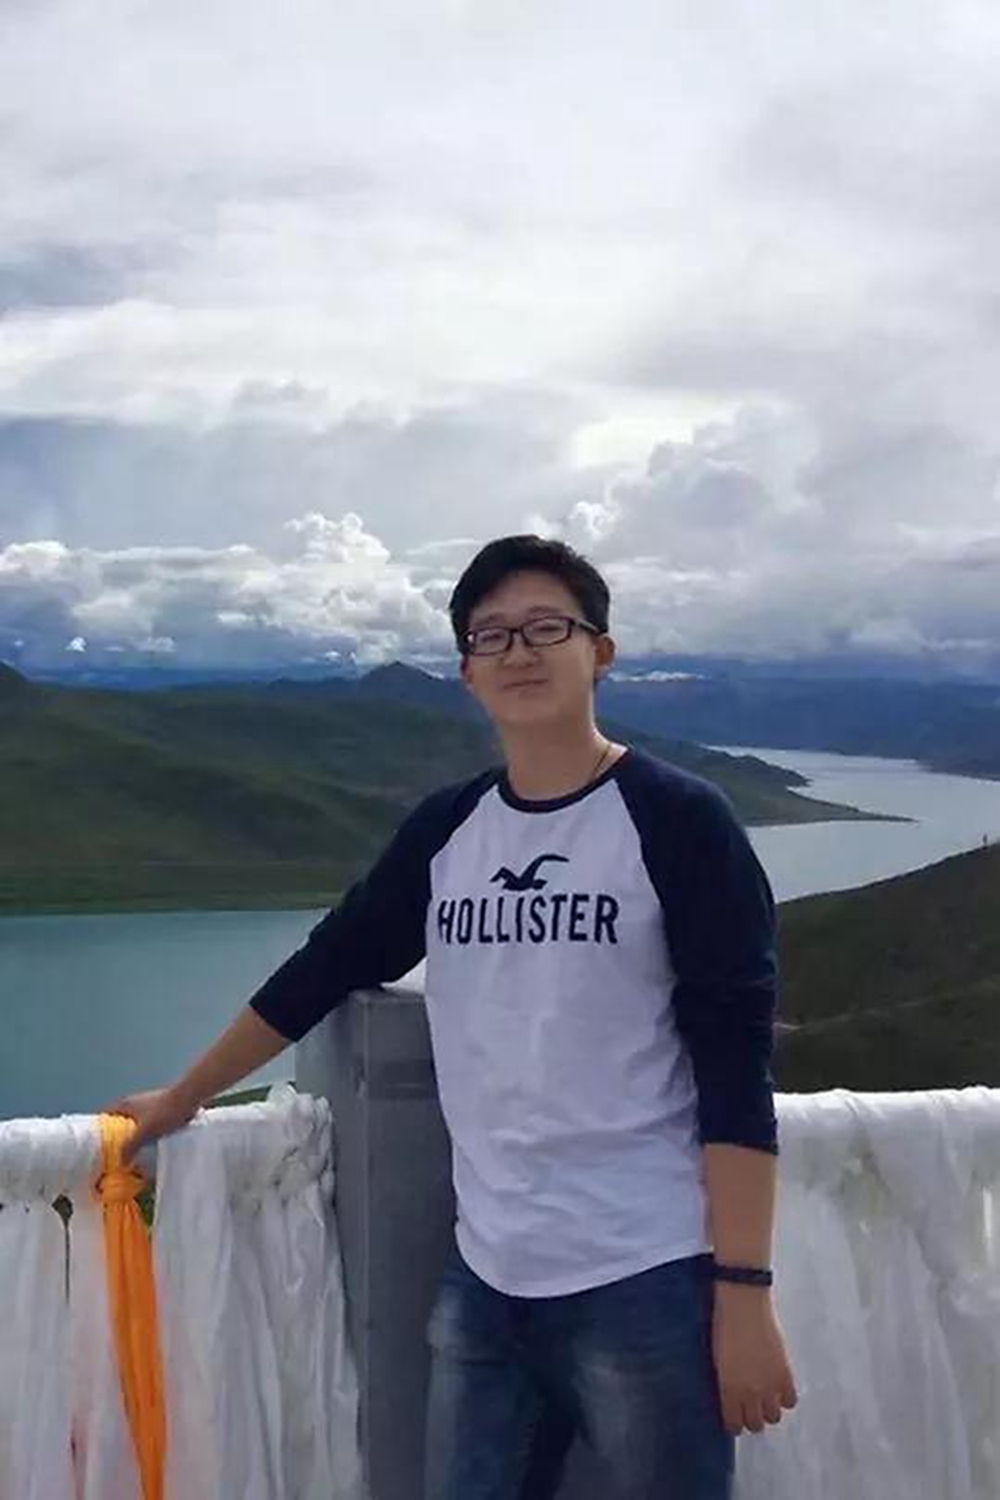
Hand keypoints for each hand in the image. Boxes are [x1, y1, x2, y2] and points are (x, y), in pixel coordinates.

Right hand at [100, 1087, 198, 1165]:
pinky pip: (149, 1123)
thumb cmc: (165, 1112)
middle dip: (117, 1134)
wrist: (189, 1098)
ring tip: (133, 1151)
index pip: (106, 1114)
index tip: (97, 1142)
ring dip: (134, 1134)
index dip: (100, 1127)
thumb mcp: (143, 1133)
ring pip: (136, 1121)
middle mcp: (136, 1102)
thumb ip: (129, 1147)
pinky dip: (147, 1133)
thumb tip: (121, 1161)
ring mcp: (149, 1104)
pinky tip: (152, 1144)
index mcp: (126, 1104)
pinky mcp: (162, 1109)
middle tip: (115, 1151)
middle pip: (120, 1119)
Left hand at [710, 1287, 797, 1436]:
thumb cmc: (723, 1324)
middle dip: (751, 1418)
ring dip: (769, 1409)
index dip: (734, 1424)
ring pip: (773, 1417)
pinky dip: (785, 1397)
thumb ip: (725, 1384)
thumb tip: (730, 1398)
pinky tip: (778, 1387)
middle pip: (755, 1424)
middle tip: (750, 1406)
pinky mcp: (785, 1373)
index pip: (734, 1424)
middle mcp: (749, 1392)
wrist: (742, 1302)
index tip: (734, 1418)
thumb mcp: (717, 1359)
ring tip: (764, 1396)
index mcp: (727, 1388)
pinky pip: (790, 1401)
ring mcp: (769, 1383)